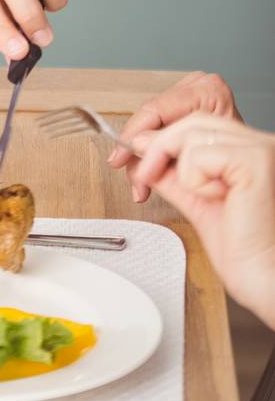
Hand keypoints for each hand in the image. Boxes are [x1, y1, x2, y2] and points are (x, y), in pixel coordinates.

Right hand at [109, 71, 239, 203]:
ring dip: (143, 158)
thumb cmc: (245, 162)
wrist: (259, 170)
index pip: (156, 110)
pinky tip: (148, 174)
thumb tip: (137, 148)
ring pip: (150, 128)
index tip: (122, 158)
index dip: (134, 136)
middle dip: (139, 152)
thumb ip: (168, 146)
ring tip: (141, 185)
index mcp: (208, 91)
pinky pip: (158, 132)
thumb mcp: (204, 151)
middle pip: (151, 120)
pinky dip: (152, 155)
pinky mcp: (184, 111)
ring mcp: (190, 96)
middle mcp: (198, 88)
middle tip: (133, 178)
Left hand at [133, 114, 274, 329]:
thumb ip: (172, 173)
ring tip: (195, 195)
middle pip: (192, 120)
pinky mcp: (255, 161)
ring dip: (177, 167)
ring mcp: (259, 149)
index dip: (163, 136)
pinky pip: (199, 154)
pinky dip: (194, 178)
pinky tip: (216, 199)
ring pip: (192, 132)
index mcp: (248, 150)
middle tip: (143, 175)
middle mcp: (258, 143)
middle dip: (157, 145)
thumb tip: (142, 149)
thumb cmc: (243, 251)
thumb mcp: (196, 200)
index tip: (138, 158)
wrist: (264, 280)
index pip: (197, 121)